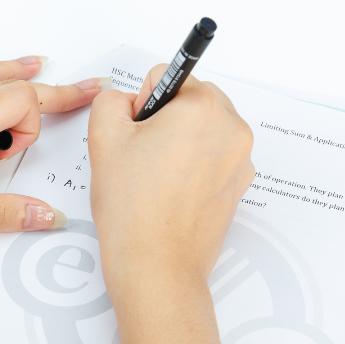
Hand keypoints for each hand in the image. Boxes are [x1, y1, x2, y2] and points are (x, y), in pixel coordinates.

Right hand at [87, 65, 254, 297]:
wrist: (156, 266)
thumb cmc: (133, 208)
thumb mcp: (104, 138)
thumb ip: (112, 101)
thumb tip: (128, 102)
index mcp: (203, 107)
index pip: (166, 77)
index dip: (142, 103)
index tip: (137, 133)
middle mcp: (232, 129)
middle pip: (191, 101)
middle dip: (165, 120)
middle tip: (143, 158)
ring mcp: (241, 160)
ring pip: (203, 131)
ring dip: (180, 143)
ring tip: (156, 179)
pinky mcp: (238, 186)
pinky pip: (213, 159)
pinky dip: (193, 168)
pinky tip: (171, 194)